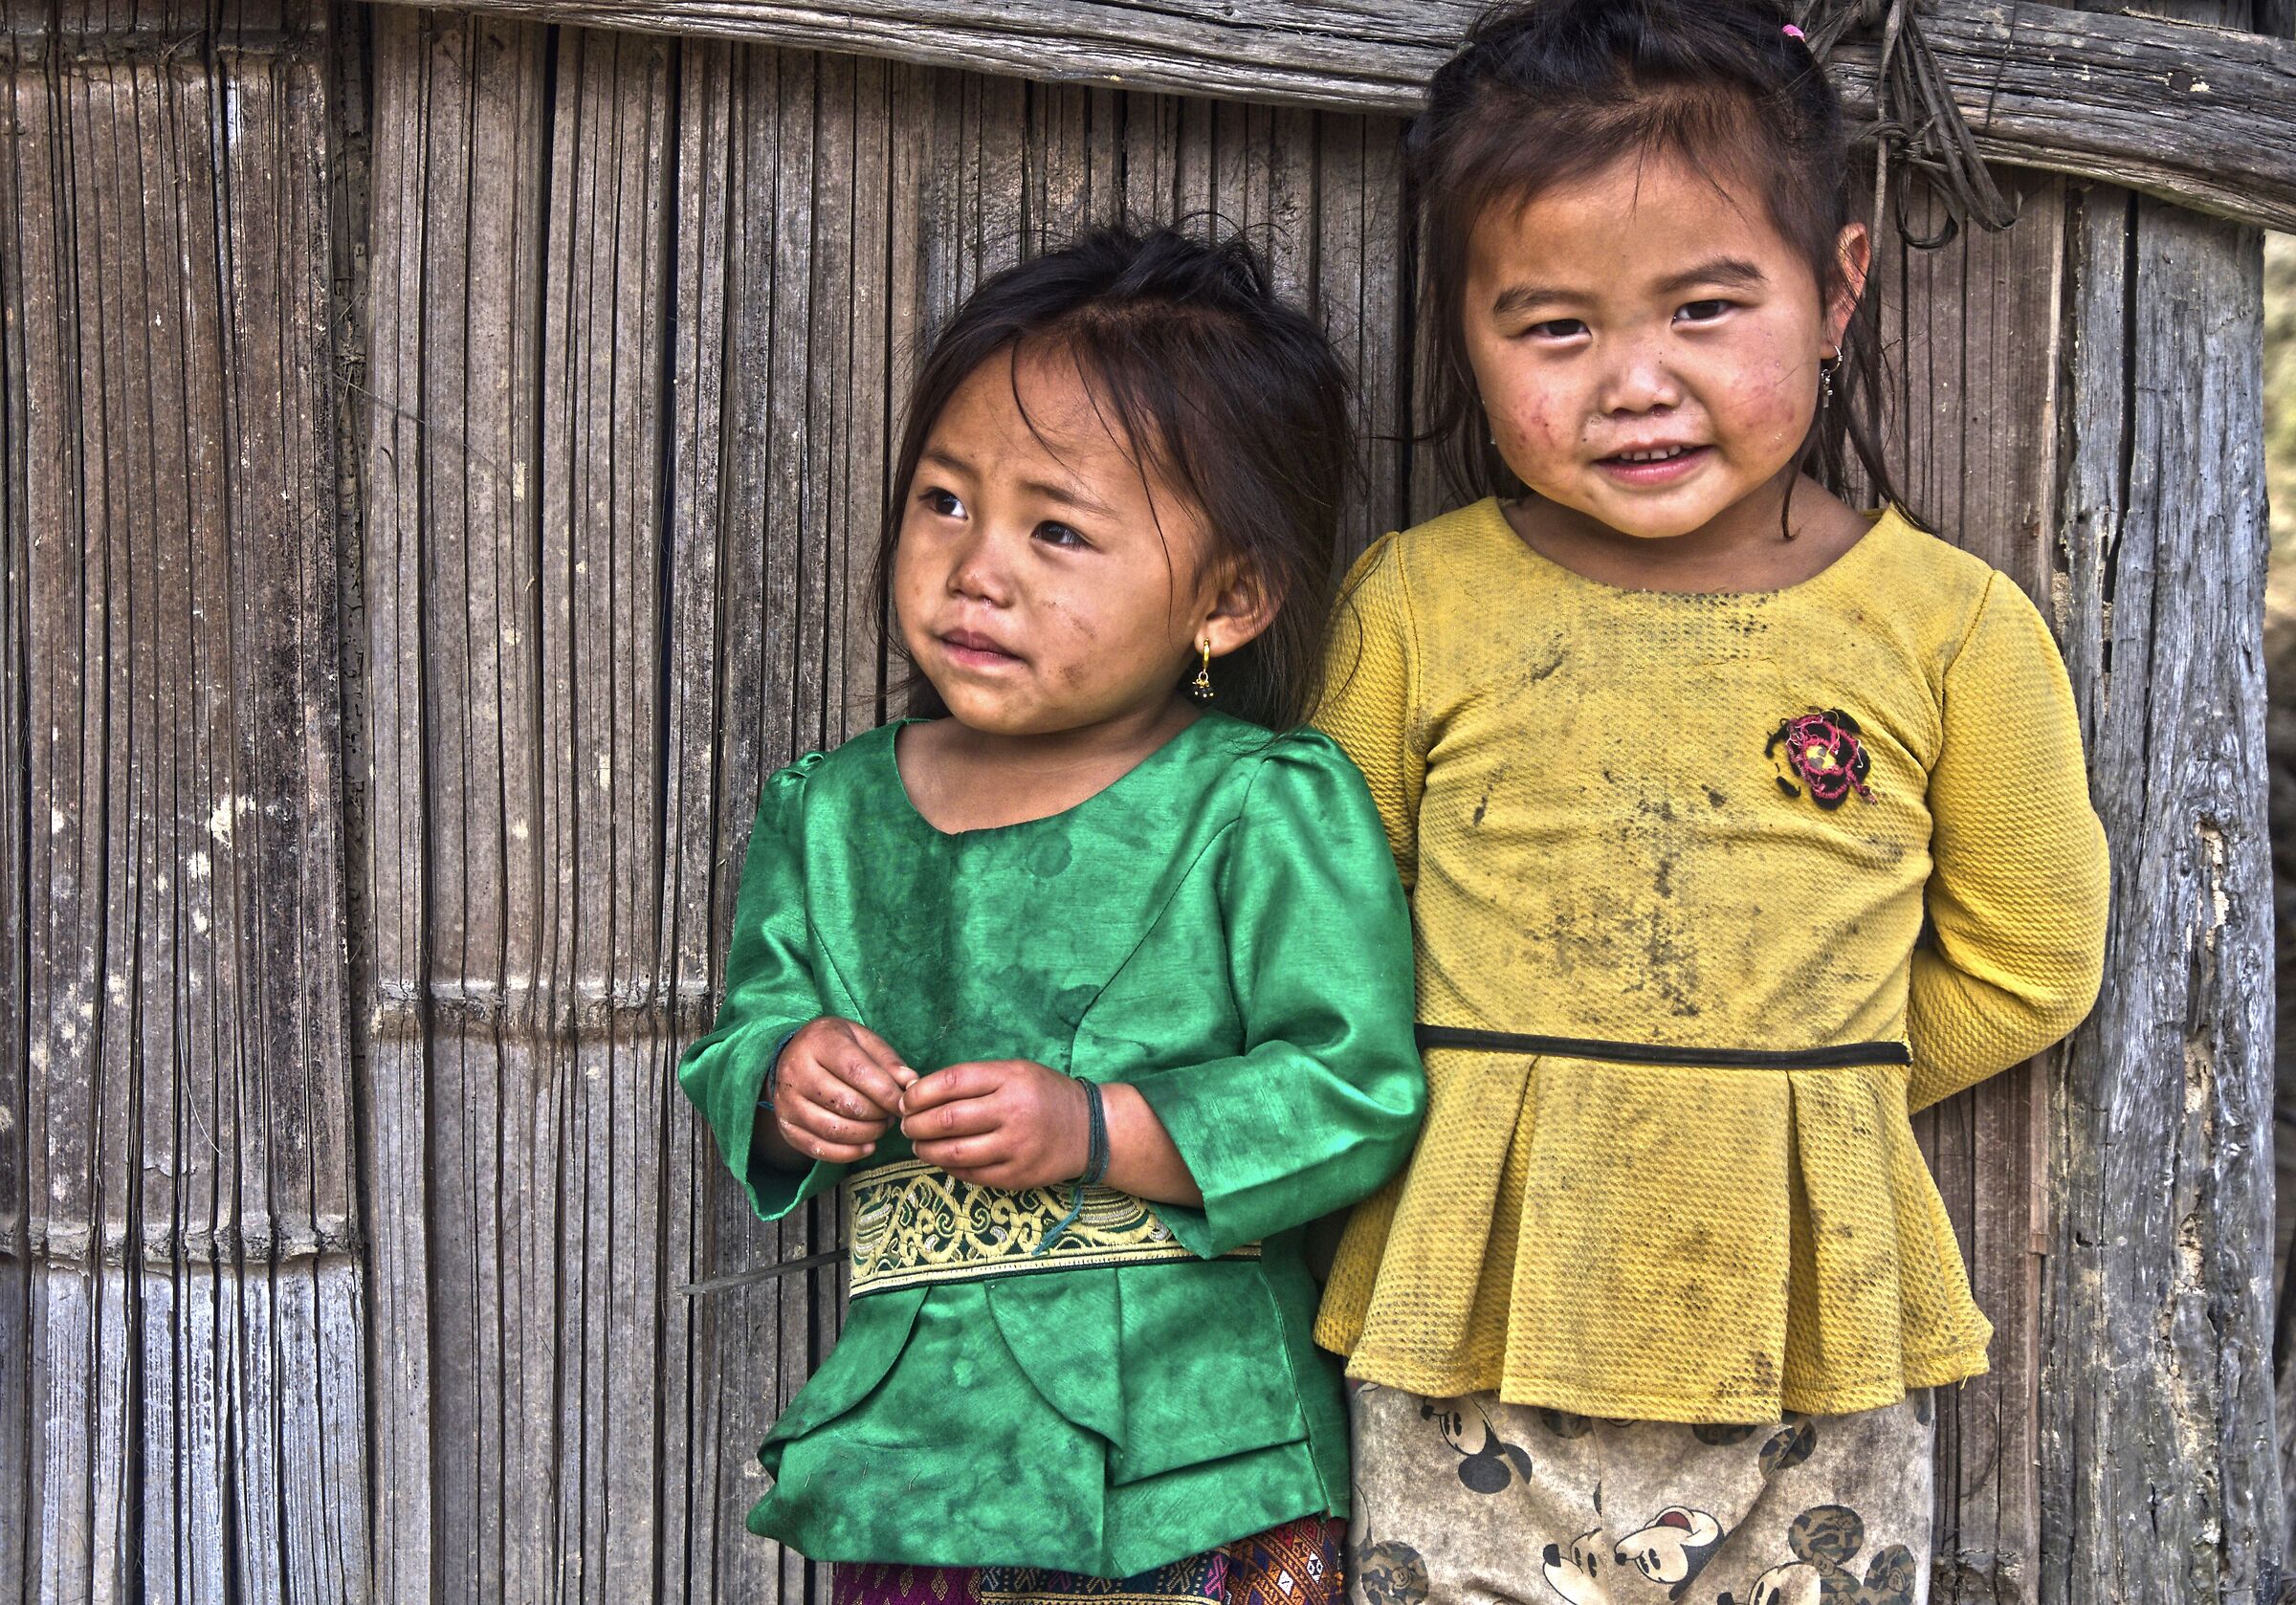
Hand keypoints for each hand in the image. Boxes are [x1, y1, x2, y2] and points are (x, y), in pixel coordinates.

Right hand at [769, 1018, 916, 1163]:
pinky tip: (867, 1146)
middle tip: (891, 1114)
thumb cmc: (836, 1046)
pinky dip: (849, 1153)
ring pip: (833, 1129)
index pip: (856, 1072)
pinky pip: (819, 1149)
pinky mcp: (786, 1126)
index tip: (904, 1104)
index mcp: (818, 1042)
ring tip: (880, 1126)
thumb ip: (888, 1060)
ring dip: (867, 1135)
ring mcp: (786, 1102)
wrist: (793, 1056)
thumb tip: (910, 1083)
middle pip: (846, 1103)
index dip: (886, 1092)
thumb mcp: (863, 1039)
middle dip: (878, 1114)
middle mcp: (796, 1072)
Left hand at [899, 1059, 1091, 1189]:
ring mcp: (1015, 1147)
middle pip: (946, 1120)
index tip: (906, 1100)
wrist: (1090, 1129)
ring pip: (953, 1152)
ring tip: (918, 1145)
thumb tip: (921, 1094)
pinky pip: (970, 1174)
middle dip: (915, 1124)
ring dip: (926, 1149)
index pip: (951, 1083)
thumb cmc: (1044, 1095)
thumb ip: (975, 1080)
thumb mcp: (1016, 1071)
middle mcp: (1012, 1112)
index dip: (919, 1093)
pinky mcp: (1017, 1175)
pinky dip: (948, 1167)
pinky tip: (943, 1159)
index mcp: (1010, 1079)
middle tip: (906, 1125)